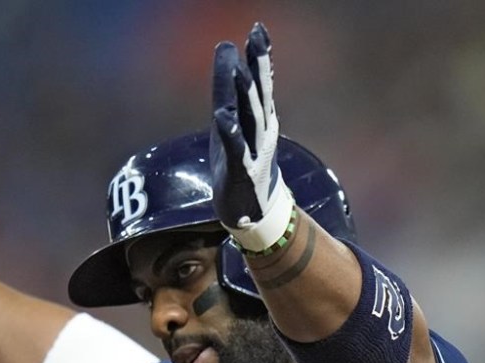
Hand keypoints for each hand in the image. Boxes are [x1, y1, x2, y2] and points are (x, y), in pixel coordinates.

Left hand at [210, 22, 294, 253]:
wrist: (251, 211)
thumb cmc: (240, 161)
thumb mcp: (230, 119)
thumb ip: (226, 85)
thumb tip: (224, 45)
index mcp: (259, 118)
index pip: (260, 82)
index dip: (259, 57)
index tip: (258, 29)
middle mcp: (261, 132)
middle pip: (260, 95)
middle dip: (258, 67)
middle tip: (257, 38)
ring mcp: (254, 152)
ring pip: (251, 120)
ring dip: (246, 96)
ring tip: (239, 71)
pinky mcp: (241, 173)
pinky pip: (236, 151)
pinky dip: (231, 134)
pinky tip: (223, 117)